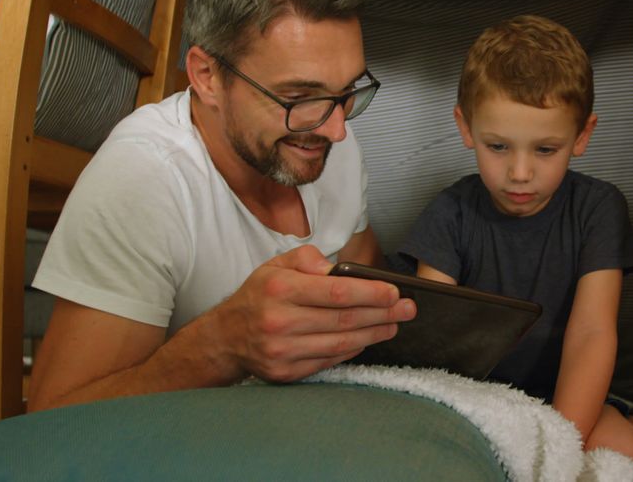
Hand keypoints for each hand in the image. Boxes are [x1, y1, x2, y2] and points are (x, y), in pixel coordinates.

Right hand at [210, 245, 415, 382]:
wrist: (225, 338)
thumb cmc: (258, 297)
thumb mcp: (274, 265)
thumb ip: (306, 258)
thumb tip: (334, 267)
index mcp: (279, 289)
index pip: (336, 292)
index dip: (370, 293)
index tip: (394, 292)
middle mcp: (280, 322)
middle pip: (344, 319)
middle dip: (383, 313)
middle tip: (408, 308)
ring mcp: (283, 351)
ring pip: (341, 343)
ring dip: (374, 334)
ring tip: (394, 324)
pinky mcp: (287, 373)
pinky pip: (330, 360)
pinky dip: (353, 349)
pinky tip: (368, 339)